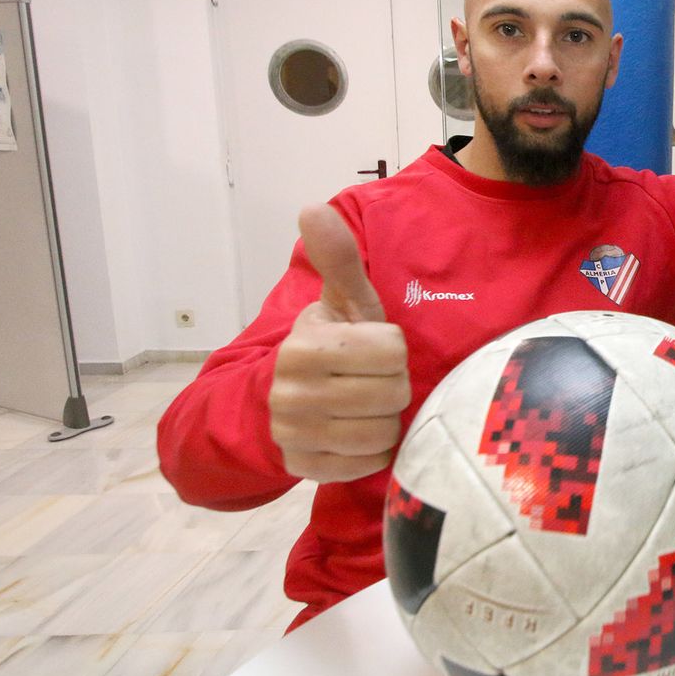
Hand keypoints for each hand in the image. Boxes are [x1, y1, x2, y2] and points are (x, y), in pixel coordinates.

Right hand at [269, 205, 410, 482]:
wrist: (282, 399)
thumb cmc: (332, 345)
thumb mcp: (341, 302)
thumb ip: (339, 260)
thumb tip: (313, 207)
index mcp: (305, 346)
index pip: (392, 350)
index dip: (392, 349)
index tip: (373, 349)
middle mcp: (292, 392)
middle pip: (391, 393)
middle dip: (391, 385)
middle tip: (371, 379)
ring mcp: (294, 434)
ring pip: (382, 432)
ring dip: (384, 419)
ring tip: (366, 405)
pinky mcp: (303, 467)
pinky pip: (367, 463)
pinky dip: (372, 451)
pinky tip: (356, 432)